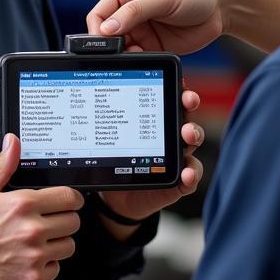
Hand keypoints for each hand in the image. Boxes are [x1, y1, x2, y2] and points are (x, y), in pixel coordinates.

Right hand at [0, 135, 83, 279]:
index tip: (66, 202)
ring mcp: (33, 256)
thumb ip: (2, 167)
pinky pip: (57, 268)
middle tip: (49, 221)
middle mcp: (32, 229)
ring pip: (68, 245)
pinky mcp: (32, 279)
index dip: (70, 199)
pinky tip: (30, 258)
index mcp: (22, 204)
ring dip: (57, 242)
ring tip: (38, 240)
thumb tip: (14, 142)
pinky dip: (47, 264)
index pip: (69, 197)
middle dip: (64, 219)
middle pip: (73, 222)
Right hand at [86, 0, 225, 55]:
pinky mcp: (153, 45)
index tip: (104, 46)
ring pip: (122, 49)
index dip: (98, 31)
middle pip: (108, 35)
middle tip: (121, 55)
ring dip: (126, 57)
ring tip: (138, 57)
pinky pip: (139, 58)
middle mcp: (130, 11)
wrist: (222, 7)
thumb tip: (107, 28)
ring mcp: (142, 29)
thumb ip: (134, 12)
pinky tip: (146, 63)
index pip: (100, 13)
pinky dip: (139, 64)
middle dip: (111, 48)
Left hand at [98, 89, 205, 224]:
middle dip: (188, 105)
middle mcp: (170, 136)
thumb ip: (103, 127)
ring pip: (192, 142)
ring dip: (193, 135)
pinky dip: (191, 174)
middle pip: (184, 115)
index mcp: (156, 122)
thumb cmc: (117, 163)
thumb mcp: (109, 143)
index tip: (180, 82)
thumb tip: (86, 104)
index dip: (177, 90)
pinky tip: (185, 174)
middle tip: (186, 102)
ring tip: (186, 136)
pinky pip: (190, 176)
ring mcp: (177, 158)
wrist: (119, 197)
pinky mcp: (179, 180)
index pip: (170, 101)